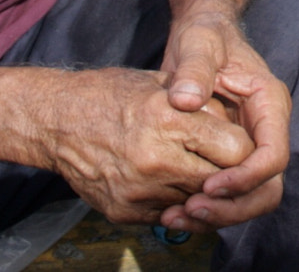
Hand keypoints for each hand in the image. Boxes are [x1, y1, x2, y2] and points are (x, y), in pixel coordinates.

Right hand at [30, 67, 255, 225]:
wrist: (55, 122)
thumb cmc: (110, 94)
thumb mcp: (160, 83)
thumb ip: (201, 104)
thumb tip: (238, 124)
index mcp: (168, 119)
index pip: (235, 149)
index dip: (244, 148)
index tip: (237, 143)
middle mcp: (156, 159)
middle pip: (220, 182)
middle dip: (228, 174)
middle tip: (224, 163)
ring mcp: (139, 190)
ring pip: (197, 202)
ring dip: (202, 190)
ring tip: (196, 170)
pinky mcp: (125, 211)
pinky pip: (168, 215)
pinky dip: (175, 202)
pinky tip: (168, 182)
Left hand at [158, 14, 291, 231]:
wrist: (200, 33)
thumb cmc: (204, 34)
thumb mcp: (198, 42)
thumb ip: (194, 69)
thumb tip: (186, 101)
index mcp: (269, 103)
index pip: (273, 155)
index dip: (245, 178)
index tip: (208, 186)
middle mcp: (266, 129)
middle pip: (267, 187)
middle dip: (233, 206)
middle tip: (191, 210)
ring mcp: (249, 145)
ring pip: (250, 197)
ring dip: (219, 214)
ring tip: (177, 217)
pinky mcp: (230, 156)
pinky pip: (229, 193)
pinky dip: (207, 207)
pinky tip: (174, 211)